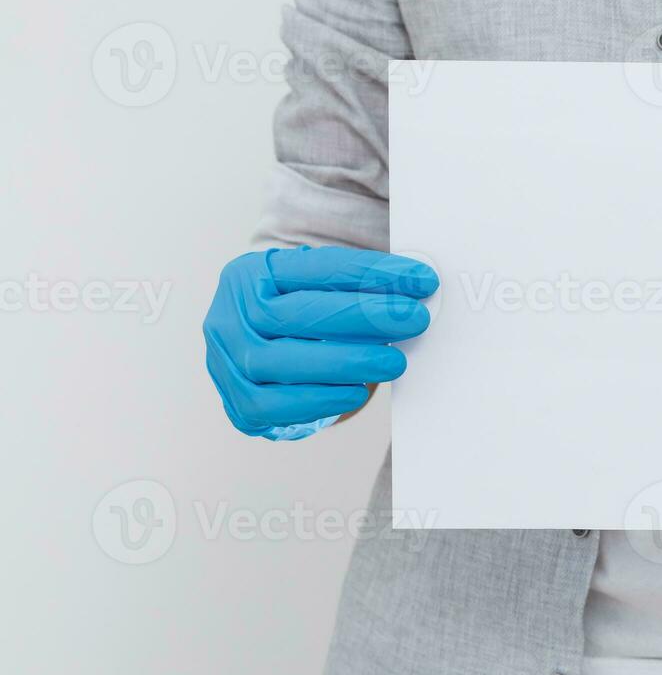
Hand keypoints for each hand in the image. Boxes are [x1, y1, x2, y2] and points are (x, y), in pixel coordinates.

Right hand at [203, 246, 438, 439]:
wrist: (254, 357)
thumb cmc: (297, 319)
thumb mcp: (316, 291)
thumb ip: (354, 289)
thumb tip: (414, 292)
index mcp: (252, 274)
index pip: (318, 268)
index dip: (374, 273)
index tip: (421, 280)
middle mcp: (231, 314)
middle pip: (297, 314)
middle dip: (364, 317)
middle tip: (414, 319)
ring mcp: (227, 361)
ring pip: (283, 361)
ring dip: (347, 362)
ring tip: (393, 362)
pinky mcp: (237, 403)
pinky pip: (274, 405)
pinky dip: (320, 400)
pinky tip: (356, 392)